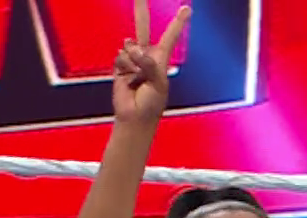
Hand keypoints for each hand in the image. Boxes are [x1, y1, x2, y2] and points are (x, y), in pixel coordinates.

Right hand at [114, 4, 190, 125]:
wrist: (134, 117)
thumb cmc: (151, 104)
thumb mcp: (158, 84)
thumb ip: (148, 64)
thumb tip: (132, 48)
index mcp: (160, 59)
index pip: (170, 36)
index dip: (178, 22)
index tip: (187, 8)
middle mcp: (146, 56)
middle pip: (143, 27)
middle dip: (140, 10)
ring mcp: (131, 59)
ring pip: (129, 46)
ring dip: (133, 62)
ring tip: (137, 79)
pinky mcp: (119, 65)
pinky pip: (120, 57)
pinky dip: (124, 67)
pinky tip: (128, 79)